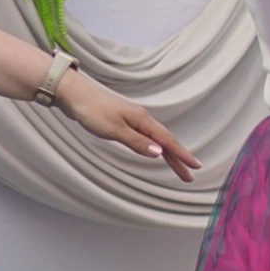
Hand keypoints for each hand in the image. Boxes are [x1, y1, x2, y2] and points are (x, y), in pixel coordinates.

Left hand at [59, 71, 200, 178]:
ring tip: (179, 167)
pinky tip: (155, 151)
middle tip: (189, 176)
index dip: (182, 155)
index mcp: (142, 120)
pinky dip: (155, 146)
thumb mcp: (114, 129)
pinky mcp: (124, 121)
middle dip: (178, 159)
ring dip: (168, 154)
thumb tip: (159, 153)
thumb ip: (136, 142)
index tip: (195, 166)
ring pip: (156, 139)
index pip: (167, 141)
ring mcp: (133, 119)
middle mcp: (141, 118)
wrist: (74, 94)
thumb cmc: (91, 110)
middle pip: (165, 141)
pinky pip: (146, 137)